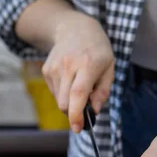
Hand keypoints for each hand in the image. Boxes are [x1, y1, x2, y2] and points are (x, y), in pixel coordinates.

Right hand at [42, 12, 114, 132]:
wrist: (74, 28)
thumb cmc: (97, 50)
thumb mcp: (109, 68)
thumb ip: (103, 91)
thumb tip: (94, 111)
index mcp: (88, 65)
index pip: (78, 94)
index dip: (77, 114)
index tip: (79, 128)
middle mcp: (68, 66)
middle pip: (65, 103)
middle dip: (74, 113)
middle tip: (85, 110)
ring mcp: (55, 68)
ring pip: (59, 100)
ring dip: (69, 102)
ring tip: (79, 86)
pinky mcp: (46, 70)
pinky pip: (55, 93)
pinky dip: (63, 94)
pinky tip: (70, 80)